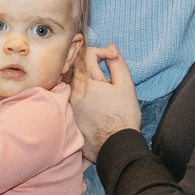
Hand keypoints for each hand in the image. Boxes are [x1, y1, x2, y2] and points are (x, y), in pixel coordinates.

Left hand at [70, 45, 140, 162]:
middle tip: (107, 79)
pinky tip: (96, 104)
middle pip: (76, 67)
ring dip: (88, 81)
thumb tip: (111, 48)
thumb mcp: (125, 85)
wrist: (116, 146)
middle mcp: (71, 93)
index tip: (113, 59)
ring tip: (103, 93)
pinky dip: (83, 95)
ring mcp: (68, 106)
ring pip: (74, 83)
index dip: (101, 52)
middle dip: (93, 67)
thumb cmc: (123, 117)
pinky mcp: (70, 117)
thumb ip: (117, 62)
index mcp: (84, 83)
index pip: (84, 54)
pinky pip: (72, 98)